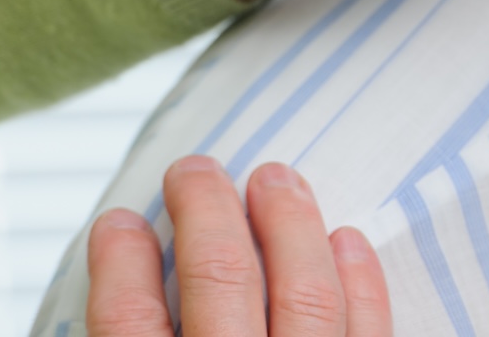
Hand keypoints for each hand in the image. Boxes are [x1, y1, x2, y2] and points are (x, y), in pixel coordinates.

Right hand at [85, 157, 390, 336]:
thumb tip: (125, 268)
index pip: (129, 322)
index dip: (120, 265)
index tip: (118, 221)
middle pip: (219, 284)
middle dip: (207, 213)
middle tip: (193, 168)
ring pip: (305, 297)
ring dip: (290, 226)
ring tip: (275, 177)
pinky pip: (370, 333)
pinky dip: (362, 284)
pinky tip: (348, 239)